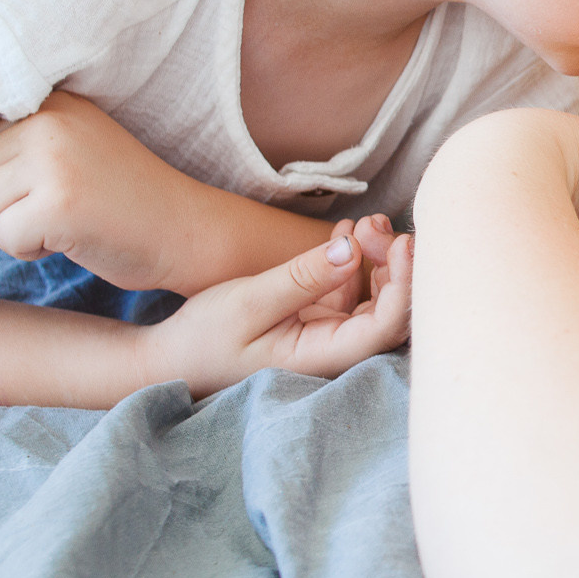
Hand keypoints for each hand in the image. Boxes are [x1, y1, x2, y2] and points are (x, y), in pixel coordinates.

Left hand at [0, 91, 211, 292]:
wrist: (185, 229)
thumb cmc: (121, 196)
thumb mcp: (74, 144)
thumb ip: (20, 136)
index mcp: (52, 99)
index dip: (7, 174)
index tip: (52, 181)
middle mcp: (50, 120)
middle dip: (7, 201)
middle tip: (64, 203)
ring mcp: (54, 160)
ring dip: (16, 225)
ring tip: (67, 219)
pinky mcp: (57, 205)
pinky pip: (2, 237)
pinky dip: (31, 250)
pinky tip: (73, 238)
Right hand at [138, 231, 412, 397]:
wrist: (172, 356)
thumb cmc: (204, 339)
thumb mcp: (249, 301)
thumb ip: (303, 277)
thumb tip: (352, 250)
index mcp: (325, 356)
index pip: (387, 325)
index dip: (405, 283)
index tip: (404, 241)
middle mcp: (336, 349)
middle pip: (392, 309)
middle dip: (394, 262)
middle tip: (372, 223)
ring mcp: (330, 332)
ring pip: (377, 295)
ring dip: (378, 256)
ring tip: (363, 221)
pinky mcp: (319, 318)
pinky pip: (353, 287)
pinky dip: (356, 257)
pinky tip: (347, 230)